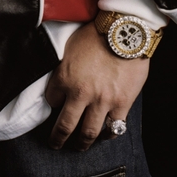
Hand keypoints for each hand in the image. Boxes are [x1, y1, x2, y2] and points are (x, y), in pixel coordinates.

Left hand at [45, 22, 149, 150]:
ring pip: (88, 133)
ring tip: (80, 146)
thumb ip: (63, 66)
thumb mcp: (70, 46)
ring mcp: (102, 101)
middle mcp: (80, 93)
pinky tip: (104, 134)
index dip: (52, 104)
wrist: (125, 30)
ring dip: (82, 143)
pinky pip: (113, 128)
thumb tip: (60, 78)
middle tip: (55, 144)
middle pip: (65, 126)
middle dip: (57, 139)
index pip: (51, 100)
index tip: (55, 106)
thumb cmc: (97, 34)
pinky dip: (107, 134)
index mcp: (64, 77)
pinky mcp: (121, 103)